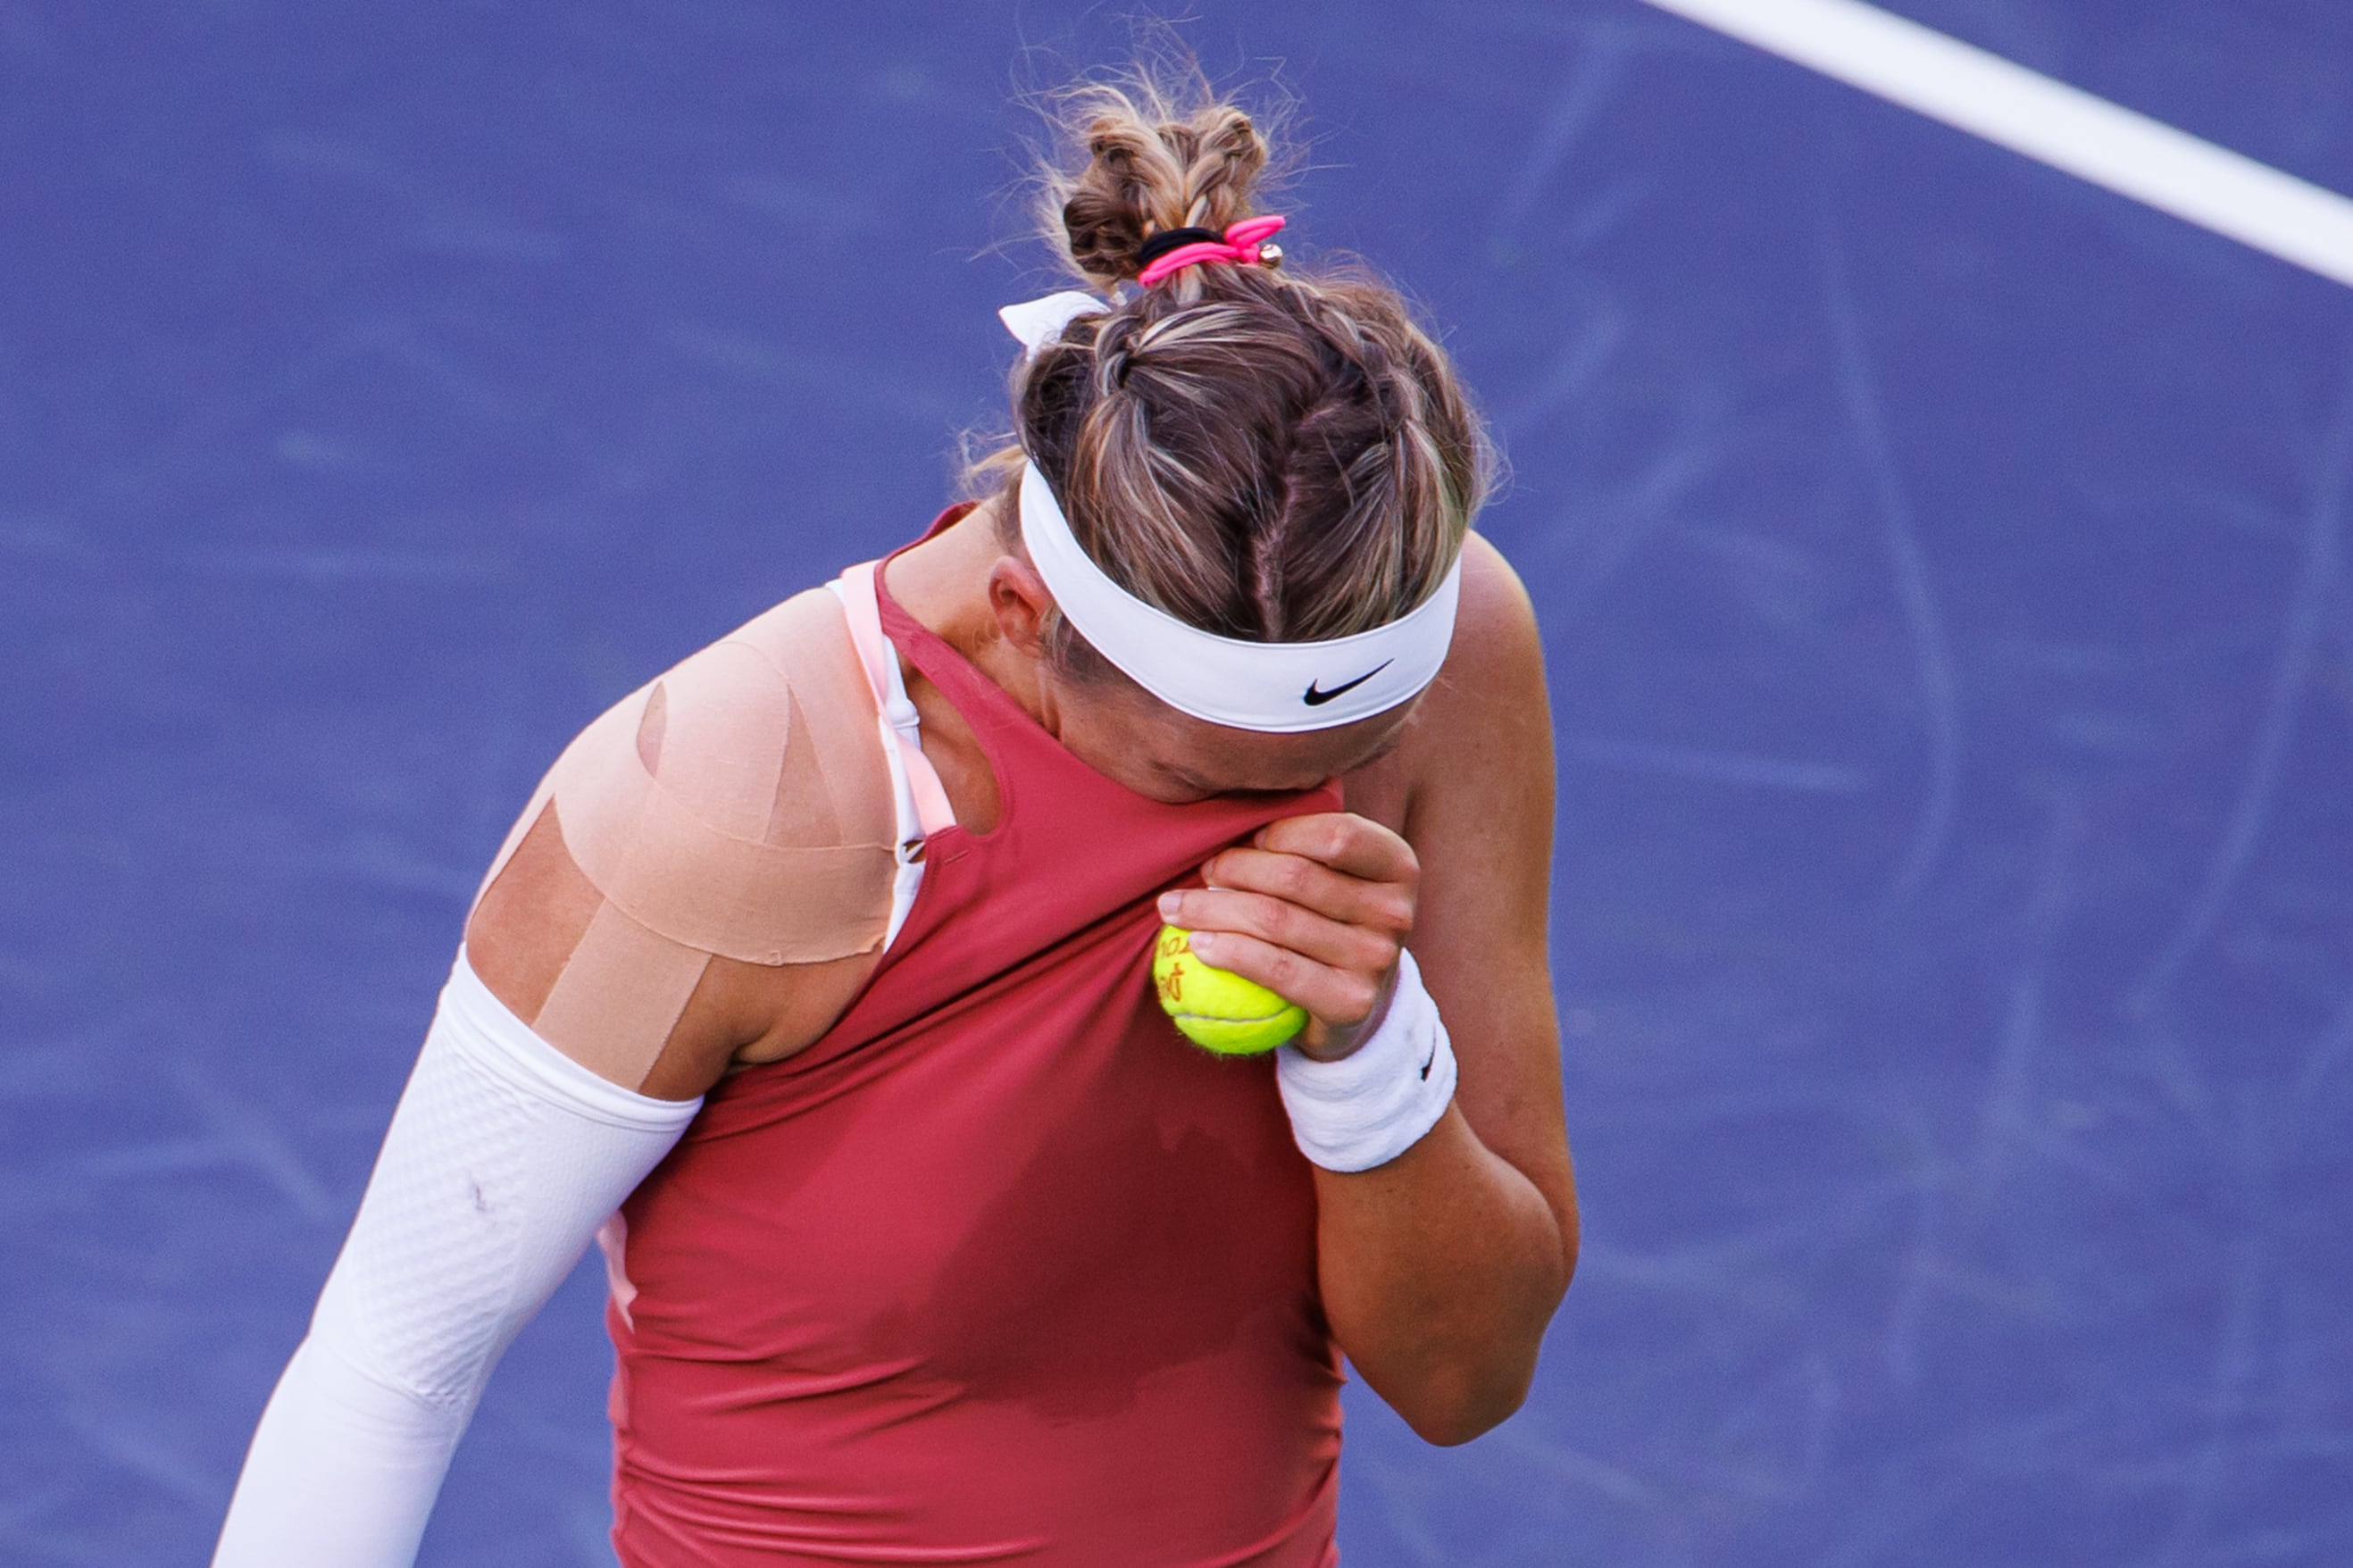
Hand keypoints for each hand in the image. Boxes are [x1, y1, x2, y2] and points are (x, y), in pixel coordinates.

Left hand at [1155, 812, 1418, 1060]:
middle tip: (1201, 872)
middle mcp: (1395, 911)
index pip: (1337, 834)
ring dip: (1211, 910)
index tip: (1245, 838)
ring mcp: (1377, 960)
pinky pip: (1275, 969)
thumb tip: (1229, 810)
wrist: (1354, 1004)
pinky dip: (1228, 952)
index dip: (1282, 832)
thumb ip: (1303, 842)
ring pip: (1275, 922)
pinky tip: (1197, 944)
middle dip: (1233, 868)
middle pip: (1295, 877)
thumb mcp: (1334, 874)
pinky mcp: (1351, 1002)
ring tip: (1175, 907)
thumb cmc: (1329, 919)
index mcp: (1397, 865)